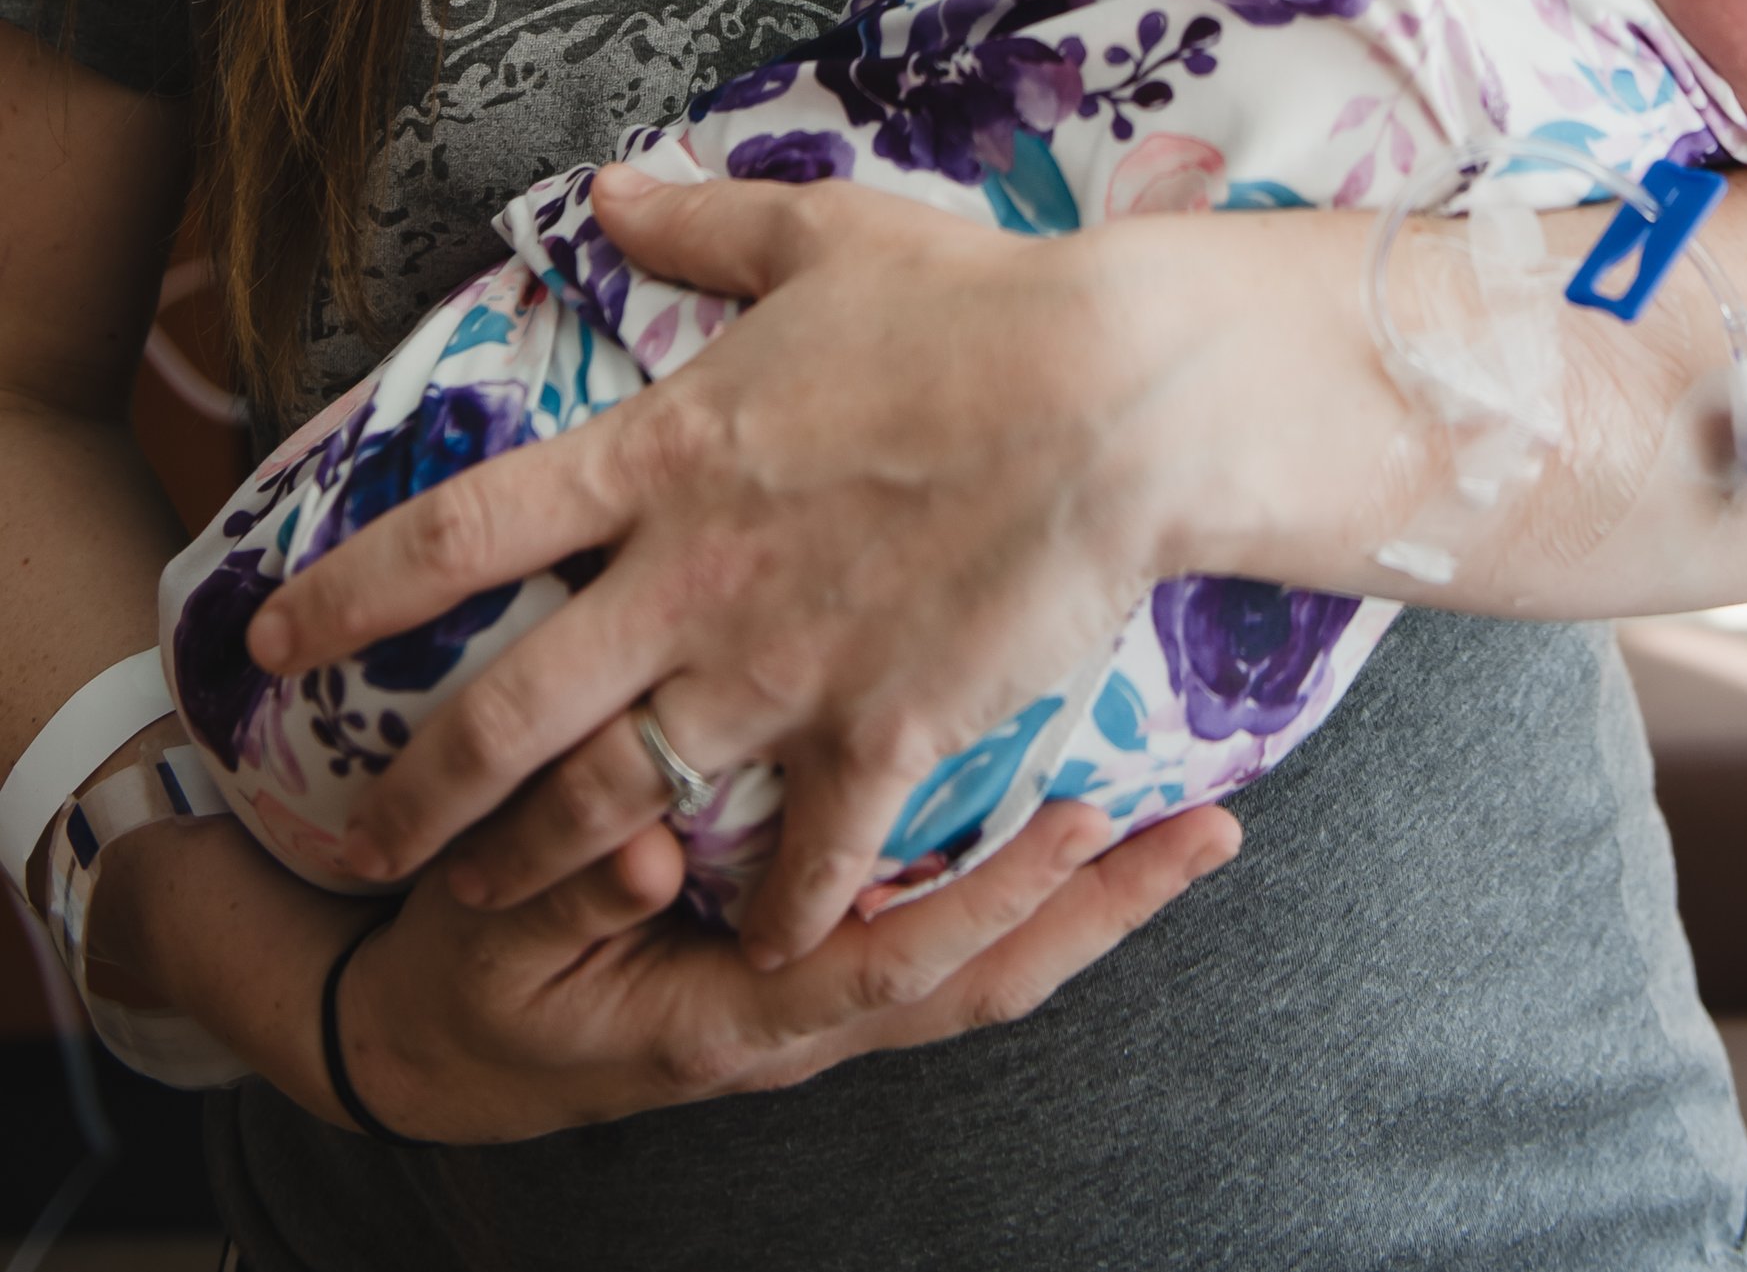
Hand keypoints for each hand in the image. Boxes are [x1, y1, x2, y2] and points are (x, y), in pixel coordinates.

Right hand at [104, 784, 1235, 1142]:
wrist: (427, 1042)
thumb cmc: (467, 975)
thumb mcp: (491, 942)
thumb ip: (568, 897)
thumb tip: (647, 855)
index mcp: (736, 1021)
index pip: (898, 964)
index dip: (992, 899)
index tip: (1084, 823)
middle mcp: (799, 1018)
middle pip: (983, 980)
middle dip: (1100, 913)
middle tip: (1212, 833)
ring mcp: (812, 989)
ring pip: (978, 962)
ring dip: (1083, 899)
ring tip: (1186, 821)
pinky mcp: (804, 950)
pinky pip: (933, 925)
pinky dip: (1014, 882)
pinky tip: (1069, 812)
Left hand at [246, 172, 1234, 962]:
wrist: (1118, 397)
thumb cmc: (975, 302)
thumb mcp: (821, 235)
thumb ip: (696, 224)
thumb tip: (602, 187)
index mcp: (665, 454)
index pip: (464, 532)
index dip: (352, 591)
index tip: (276, 638)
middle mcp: (694, 579)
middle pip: (508, 716)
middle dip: (412, 796)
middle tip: (354, 849)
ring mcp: (783, 670)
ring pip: (618, 803)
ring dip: (538, 866)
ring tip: (486, 902)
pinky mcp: (881, 734)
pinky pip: (806, 861)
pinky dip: (775, 915)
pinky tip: (755, 945)